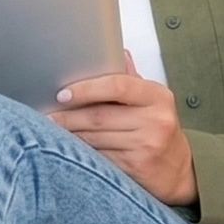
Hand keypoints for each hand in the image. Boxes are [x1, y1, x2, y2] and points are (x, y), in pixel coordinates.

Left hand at [49, 61, 197, 205]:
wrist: (179, 171)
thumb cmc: (159, 129)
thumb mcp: (153, 101)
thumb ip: (131, 79)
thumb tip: (117, 52)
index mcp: (157, 97)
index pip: (118, 85)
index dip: (86, 89)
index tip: (62, 94)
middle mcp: (155, 121)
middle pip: (99, 116)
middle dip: (67, 116)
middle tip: (45, 115)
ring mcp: (146, 146)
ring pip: (94, 139)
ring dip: (68, 135)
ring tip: (49, 130)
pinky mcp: (135, 169)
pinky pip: (99, 158)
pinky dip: (80, 153)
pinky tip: (66, 149)